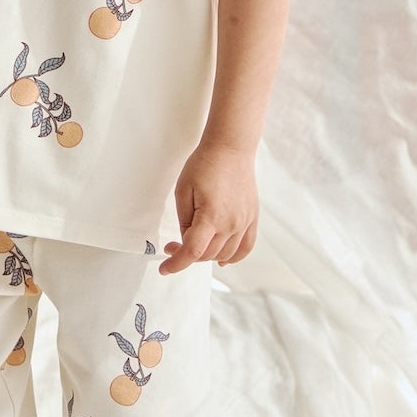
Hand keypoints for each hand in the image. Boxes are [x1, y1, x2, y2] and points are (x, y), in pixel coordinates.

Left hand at [159, 146, 257, 273]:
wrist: (231, 148)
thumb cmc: (205, 164)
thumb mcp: (183, 191)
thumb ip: (184, 220)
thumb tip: (186, 240)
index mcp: (211, 217)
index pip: (193, 251)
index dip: (176, 263)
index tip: (164, 268)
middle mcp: (231, 224)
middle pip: (207, 255)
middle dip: (187, 255)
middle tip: (173, 246)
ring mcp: (244, 222)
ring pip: (224, 254)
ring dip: (206, 256)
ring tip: (194, 245)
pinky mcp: (252, 218)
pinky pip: (245, 247)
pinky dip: (233, 257)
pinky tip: (222, 260)